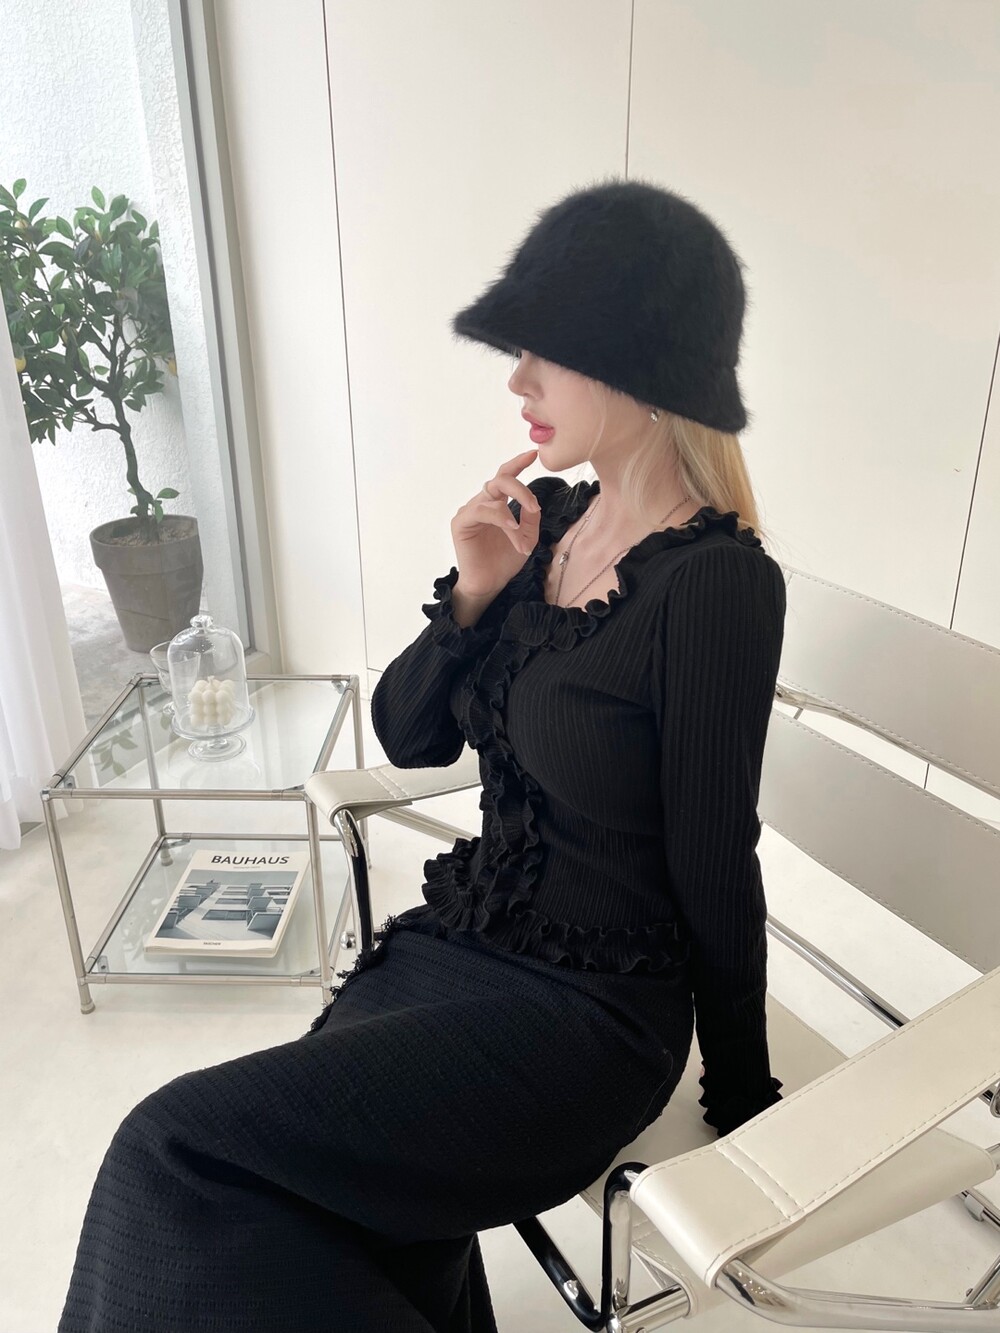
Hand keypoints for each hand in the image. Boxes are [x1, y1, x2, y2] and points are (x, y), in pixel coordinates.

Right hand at [450, 449, 541, 598]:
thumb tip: (533, 502)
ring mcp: (469, 511)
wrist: (489, 583)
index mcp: (496, 504)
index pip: (505, 477)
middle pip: (499, 480)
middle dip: (519, 488)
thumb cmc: (505, 560)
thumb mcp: (527, 537)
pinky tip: (511, 528)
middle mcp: (482, 503)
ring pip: (494, 498)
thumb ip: (530, 518)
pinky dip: (500, 518)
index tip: (533, 454)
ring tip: (522, 533)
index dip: (517, 463)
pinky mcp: (461, 522)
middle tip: (532, 505)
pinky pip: (483, 511)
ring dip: (513, 514)